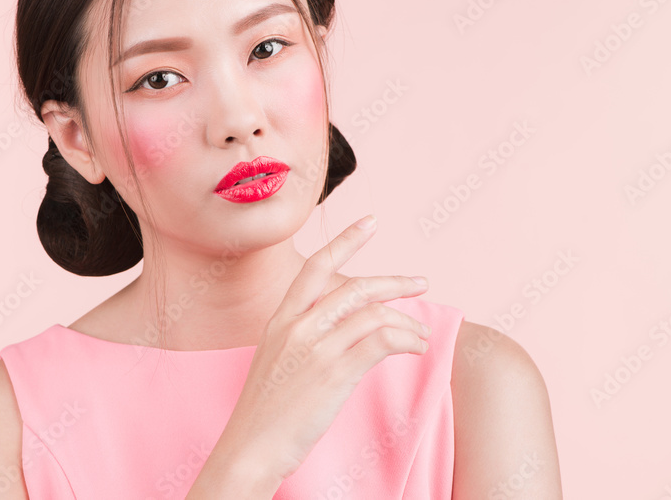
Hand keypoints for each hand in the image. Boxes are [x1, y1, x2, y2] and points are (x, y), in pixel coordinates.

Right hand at [219, 215, 430, 483]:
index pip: (316, 267)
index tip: (370, 222)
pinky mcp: (333, 372)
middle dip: (393, 281)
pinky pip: (381, 342)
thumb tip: (337, 328)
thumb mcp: (275, 361)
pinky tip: (416, 347)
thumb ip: (301, 337)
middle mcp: (297, 326)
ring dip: (406, 321)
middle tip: (420, 282)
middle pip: (354, 286)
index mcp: (280, 319)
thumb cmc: (265, 412)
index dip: (345, 241)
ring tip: (421, 334)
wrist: (249, 447)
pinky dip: (406, 340)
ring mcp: (315, 347)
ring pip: (373, 313)